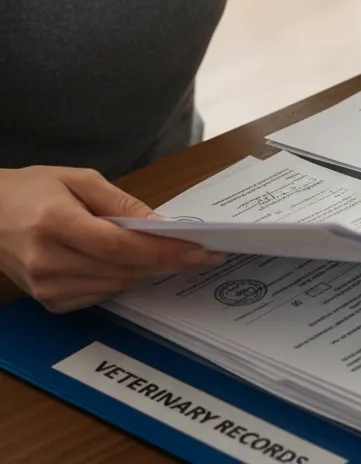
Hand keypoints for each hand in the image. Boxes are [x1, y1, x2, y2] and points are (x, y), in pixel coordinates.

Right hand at [0, 166, 224, 313]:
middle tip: (205, 253)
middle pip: (124, 269)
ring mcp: (45, 287)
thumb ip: (122, 202)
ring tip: (177, 254)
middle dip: (169, 261)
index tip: (200, 250)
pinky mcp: (48, 302)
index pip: (122, 246)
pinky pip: (101, 295)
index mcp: (55, 224)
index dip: (165, 251)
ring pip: (117, 285)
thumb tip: (160, 224)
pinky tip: (136, 263)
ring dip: (150, 271)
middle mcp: (48, 261)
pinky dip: (124, 279)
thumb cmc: (34, 189)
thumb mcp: (80, 180)